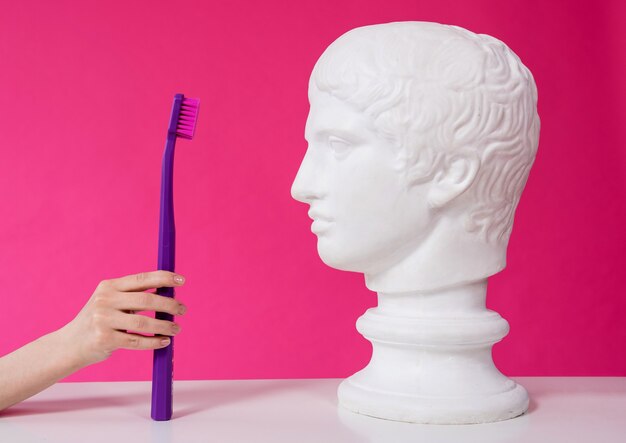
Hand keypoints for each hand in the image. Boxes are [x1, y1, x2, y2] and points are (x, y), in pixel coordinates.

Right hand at [59, 270, 186, 368]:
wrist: (69, 345)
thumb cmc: (98, 321)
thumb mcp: (110, 301)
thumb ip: (134, 297)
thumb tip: (168, 296)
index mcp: (109, 286)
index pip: (142, 279)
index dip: (164, 278)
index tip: (182, 280)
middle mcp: (105, 300)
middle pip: (147, 300)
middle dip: (170, 305)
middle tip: (183, 310)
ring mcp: (103, 320)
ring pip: (144, 324)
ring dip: (165, 326)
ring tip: (177, 329)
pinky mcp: (104, 339)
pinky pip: (137, 341)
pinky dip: (154, 342)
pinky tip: (164, 341)